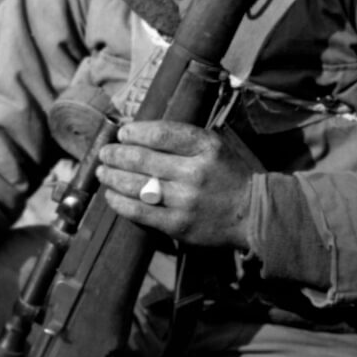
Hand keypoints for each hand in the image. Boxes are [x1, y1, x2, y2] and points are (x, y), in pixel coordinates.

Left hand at [97, 120, 253, 248]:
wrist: (253, 213)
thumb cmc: (229, 175)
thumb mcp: (215, 146)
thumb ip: (182, 138)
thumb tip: (137, 132)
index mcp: (205, 147)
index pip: (160, 134)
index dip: (134, 132)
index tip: (122, 133)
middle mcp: (195, 172)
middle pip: (142, 159)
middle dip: (116, 154)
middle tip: (105, 152)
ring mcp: (186, 201)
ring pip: (136, 185)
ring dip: (112, 177)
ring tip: (103, 172)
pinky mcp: (178, 225)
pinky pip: (139, 212)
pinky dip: (120, 203)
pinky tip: (111, 196)